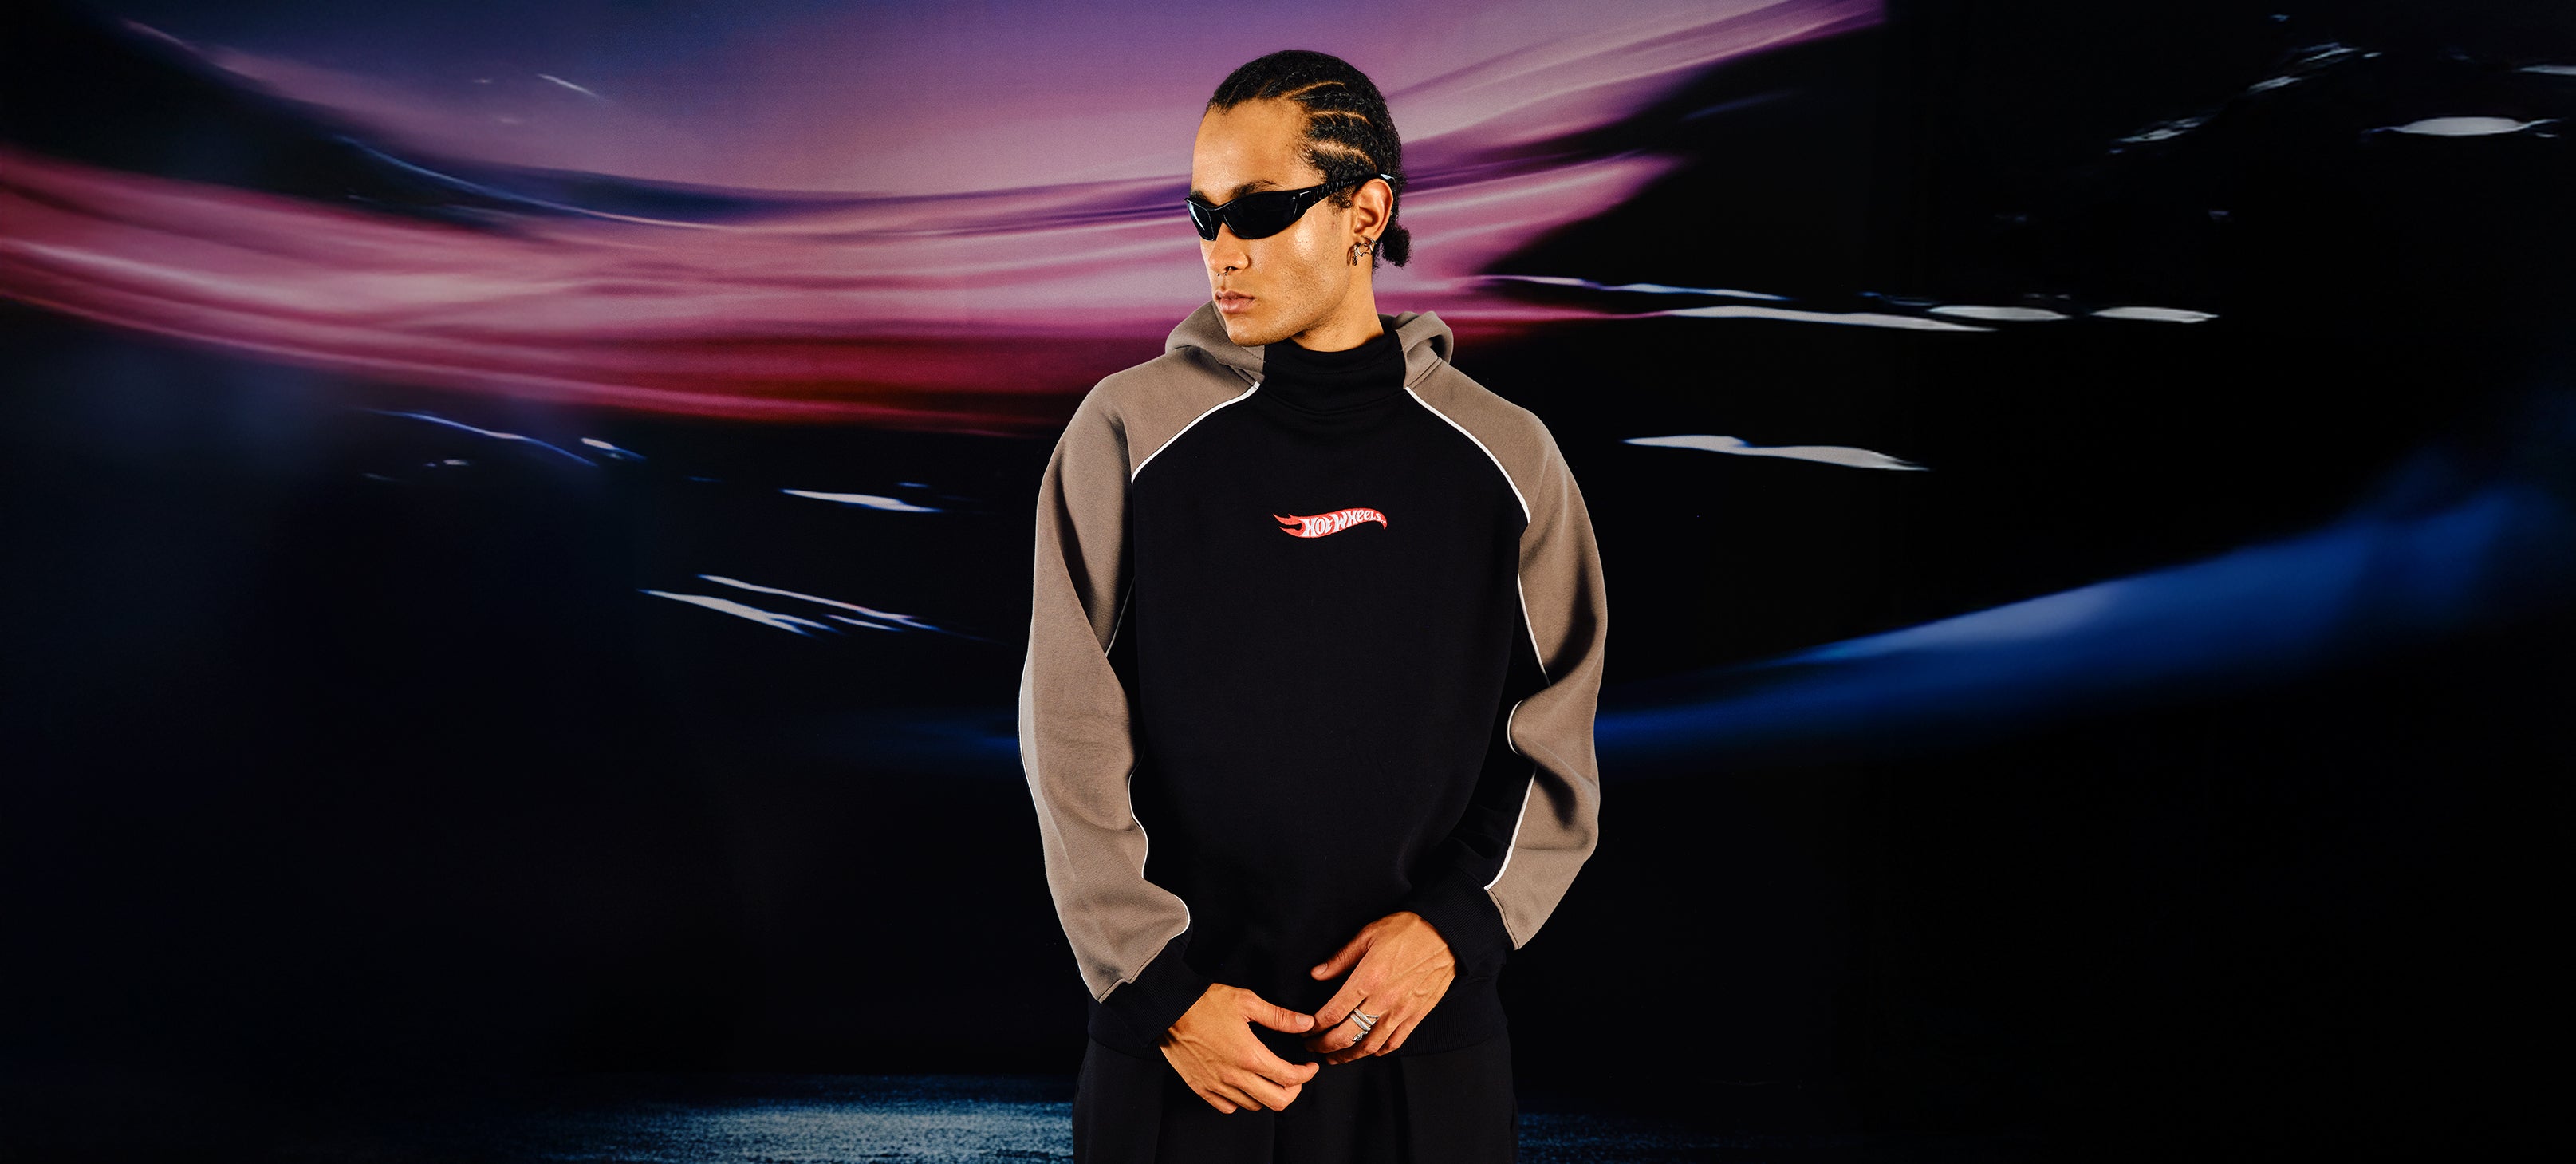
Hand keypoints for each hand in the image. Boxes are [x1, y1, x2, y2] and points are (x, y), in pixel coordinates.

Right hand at [1158, 982, 1320, 1112]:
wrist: (1169, 1010)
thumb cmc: (1205, 1004)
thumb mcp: (1247, 1002)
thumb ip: (1280, 1016)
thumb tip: (1306, 1023)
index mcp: (1250, 1056)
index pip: (1289, 1077)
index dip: (1306, 1074)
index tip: (1309, 1067)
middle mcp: (1235, 1076)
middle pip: (1277, 1101)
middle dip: (1293, 1091)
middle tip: (1295, 1078)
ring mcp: (1217, 1085)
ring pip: (1253, 1106)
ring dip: (1267, 1095)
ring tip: (1269, 1079)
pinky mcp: (1201, 1087)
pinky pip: (1227, 1107)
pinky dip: (1241, 1101)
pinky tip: (1243, 1086)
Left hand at [1304, 911, 1455, 1062]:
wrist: (1447, 934)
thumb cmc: (1408, 930)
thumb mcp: (1368, 935)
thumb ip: (1341, 958)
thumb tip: (1317, 974)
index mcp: (1367, 979)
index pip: (1332, 1013)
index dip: (1314, 1027)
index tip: (1305, 1030)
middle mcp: (1383, 1000)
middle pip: (1346, 1035)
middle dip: (1325, 1046)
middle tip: (1313, 1047)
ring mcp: (1401, 1011)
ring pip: (1369, 1045)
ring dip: (1348, 1055)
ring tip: (1335, 1057)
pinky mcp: (1417, 1014)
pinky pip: (1395, 1041)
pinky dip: (1379, 1051)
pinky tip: (1369, 1050)